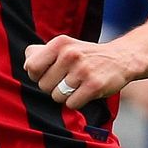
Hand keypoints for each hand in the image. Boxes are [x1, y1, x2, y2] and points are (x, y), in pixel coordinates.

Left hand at [23, 35, 137, 109]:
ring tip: (77, 86)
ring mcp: (83, 70)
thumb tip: (26, 65)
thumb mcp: (66, 46)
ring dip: (65, 96)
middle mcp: (70, 54)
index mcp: (60, 43)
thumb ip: (41, 53)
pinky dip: (76, 103)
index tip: (48, 74)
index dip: (37, 76)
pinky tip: (85, 92)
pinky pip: (71, 104)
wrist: (121, 59)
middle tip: (68, 80)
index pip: (31, 67)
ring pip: (56, 97)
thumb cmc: (87, 56)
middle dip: (53, 87)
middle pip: (43, 85)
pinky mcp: (94, 86)